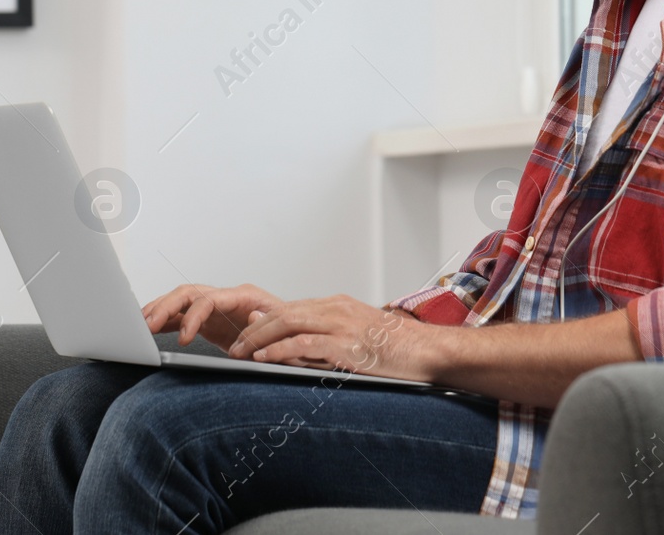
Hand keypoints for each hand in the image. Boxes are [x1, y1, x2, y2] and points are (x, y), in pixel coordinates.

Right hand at [141, 283, 282, 350]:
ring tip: (139, 325)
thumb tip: (251, 319)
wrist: (292, 338)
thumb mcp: (283, 333)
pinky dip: (163, 320)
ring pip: (181, 300)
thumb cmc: (290, 335)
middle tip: (146, 325)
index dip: (192, 316)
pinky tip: (148, 329)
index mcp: (244, 297)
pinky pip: (180, 315)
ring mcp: (216, 308)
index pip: (209, 299)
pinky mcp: (208, 320)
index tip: (183, 337)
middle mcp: (226, 298)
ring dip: (159, 310)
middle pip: (189, 293)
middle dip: (166, 307)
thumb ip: (268, 328)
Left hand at [228, 294, 434, 381]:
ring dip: (259, 339)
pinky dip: (280, 350)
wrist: (429, 351)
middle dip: (254, 330)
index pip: (290, 309)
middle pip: (283, 312)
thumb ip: (328, 339)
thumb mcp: (358, 338)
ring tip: (241, 353)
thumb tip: (295, 346)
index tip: (245, 337)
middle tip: (234, 347)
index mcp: (338, 306)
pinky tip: (265, 358)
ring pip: (288, 323)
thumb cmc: (397, 350)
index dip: (263, 323)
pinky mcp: (347, 345)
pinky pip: (305, 344)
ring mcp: (341, 325)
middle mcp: (336, 309)